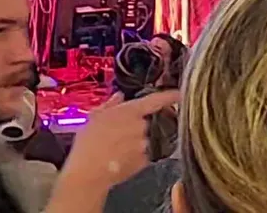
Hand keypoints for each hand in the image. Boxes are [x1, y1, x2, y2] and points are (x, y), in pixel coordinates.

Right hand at [61, 89, 180, 188]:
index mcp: (130, 112)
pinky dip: (134, 154)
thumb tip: (119, 97)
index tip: (178, 94)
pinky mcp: (145, 161)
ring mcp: (145, 145)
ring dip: (134, 141)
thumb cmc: (88, 143)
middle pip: (146, 122)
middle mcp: (141, 127)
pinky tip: (120, 157)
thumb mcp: (94, 116)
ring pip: (144, 139)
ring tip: (116, 147)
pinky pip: (143, 154)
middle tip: (119, 132)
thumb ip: (110, 104)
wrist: (89, 171)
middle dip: (136, 126)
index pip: (155, 100)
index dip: (170, 96)